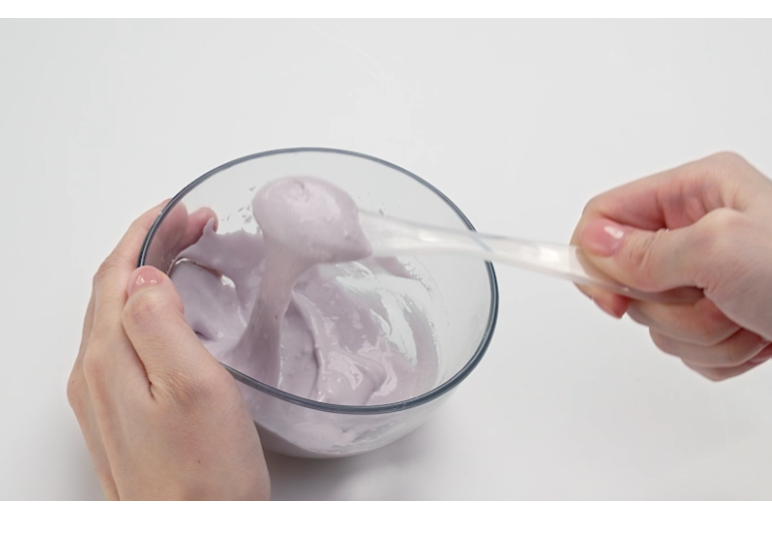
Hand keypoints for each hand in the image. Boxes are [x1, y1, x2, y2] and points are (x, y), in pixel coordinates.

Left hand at [68, 201, 269, 499]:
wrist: (198, 535)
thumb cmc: (205, 475)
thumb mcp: (194, 387)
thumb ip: (160, 324)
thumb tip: (143, 275)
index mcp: (108, 359)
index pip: (118, 271)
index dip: (149, 231)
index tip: (181, 209)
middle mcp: (95, 375)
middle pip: (114, 287)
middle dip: (151, 244)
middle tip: (195, 224)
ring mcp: (104, 396)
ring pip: (118, 311)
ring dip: (150, 272)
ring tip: (191, 255)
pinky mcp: (123, 413)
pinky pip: (126, 340)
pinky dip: (150, 306)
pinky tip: (176, 311)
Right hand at [572, 152, 771, 380]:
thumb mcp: (721, 248)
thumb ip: (647, 249)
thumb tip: (591, 244)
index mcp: (696, 191)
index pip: (606, 216)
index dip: (594, 257)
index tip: (607, 297)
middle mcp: (698, 230)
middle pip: (627, 277)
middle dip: (668, 304)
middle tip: (711, 299)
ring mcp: (708, 277)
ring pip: (655, 320)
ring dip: (699, 332)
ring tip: (746, 318)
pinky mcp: (719, 315)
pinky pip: (684, 347)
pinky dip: (718, 353)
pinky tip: (754, 337)